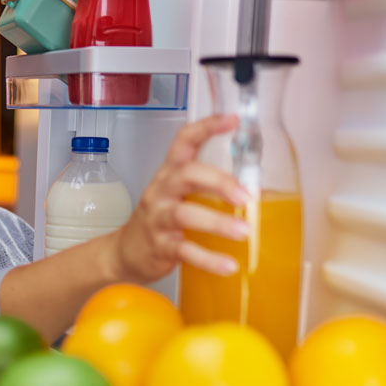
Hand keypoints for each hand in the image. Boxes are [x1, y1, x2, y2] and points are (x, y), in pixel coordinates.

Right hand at [110, 115, 251, 283]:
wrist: (125, 254)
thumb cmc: (159, 222)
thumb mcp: (177, 197)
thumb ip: (209, 189)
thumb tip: (260, 193)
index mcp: (169, 175)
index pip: (184, 142)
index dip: (206, 127)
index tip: (232, 120)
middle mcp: (162, 192)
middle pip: (187, 174)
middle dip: (218, 181)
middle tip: (244, 196)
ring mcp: (159, 219)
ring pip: (184, 213)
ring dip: (216, 222)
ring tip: (243, 232)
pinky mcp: (160, 247)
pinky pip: (185, 251)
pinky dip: (208, 259)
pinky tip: (228, 265)